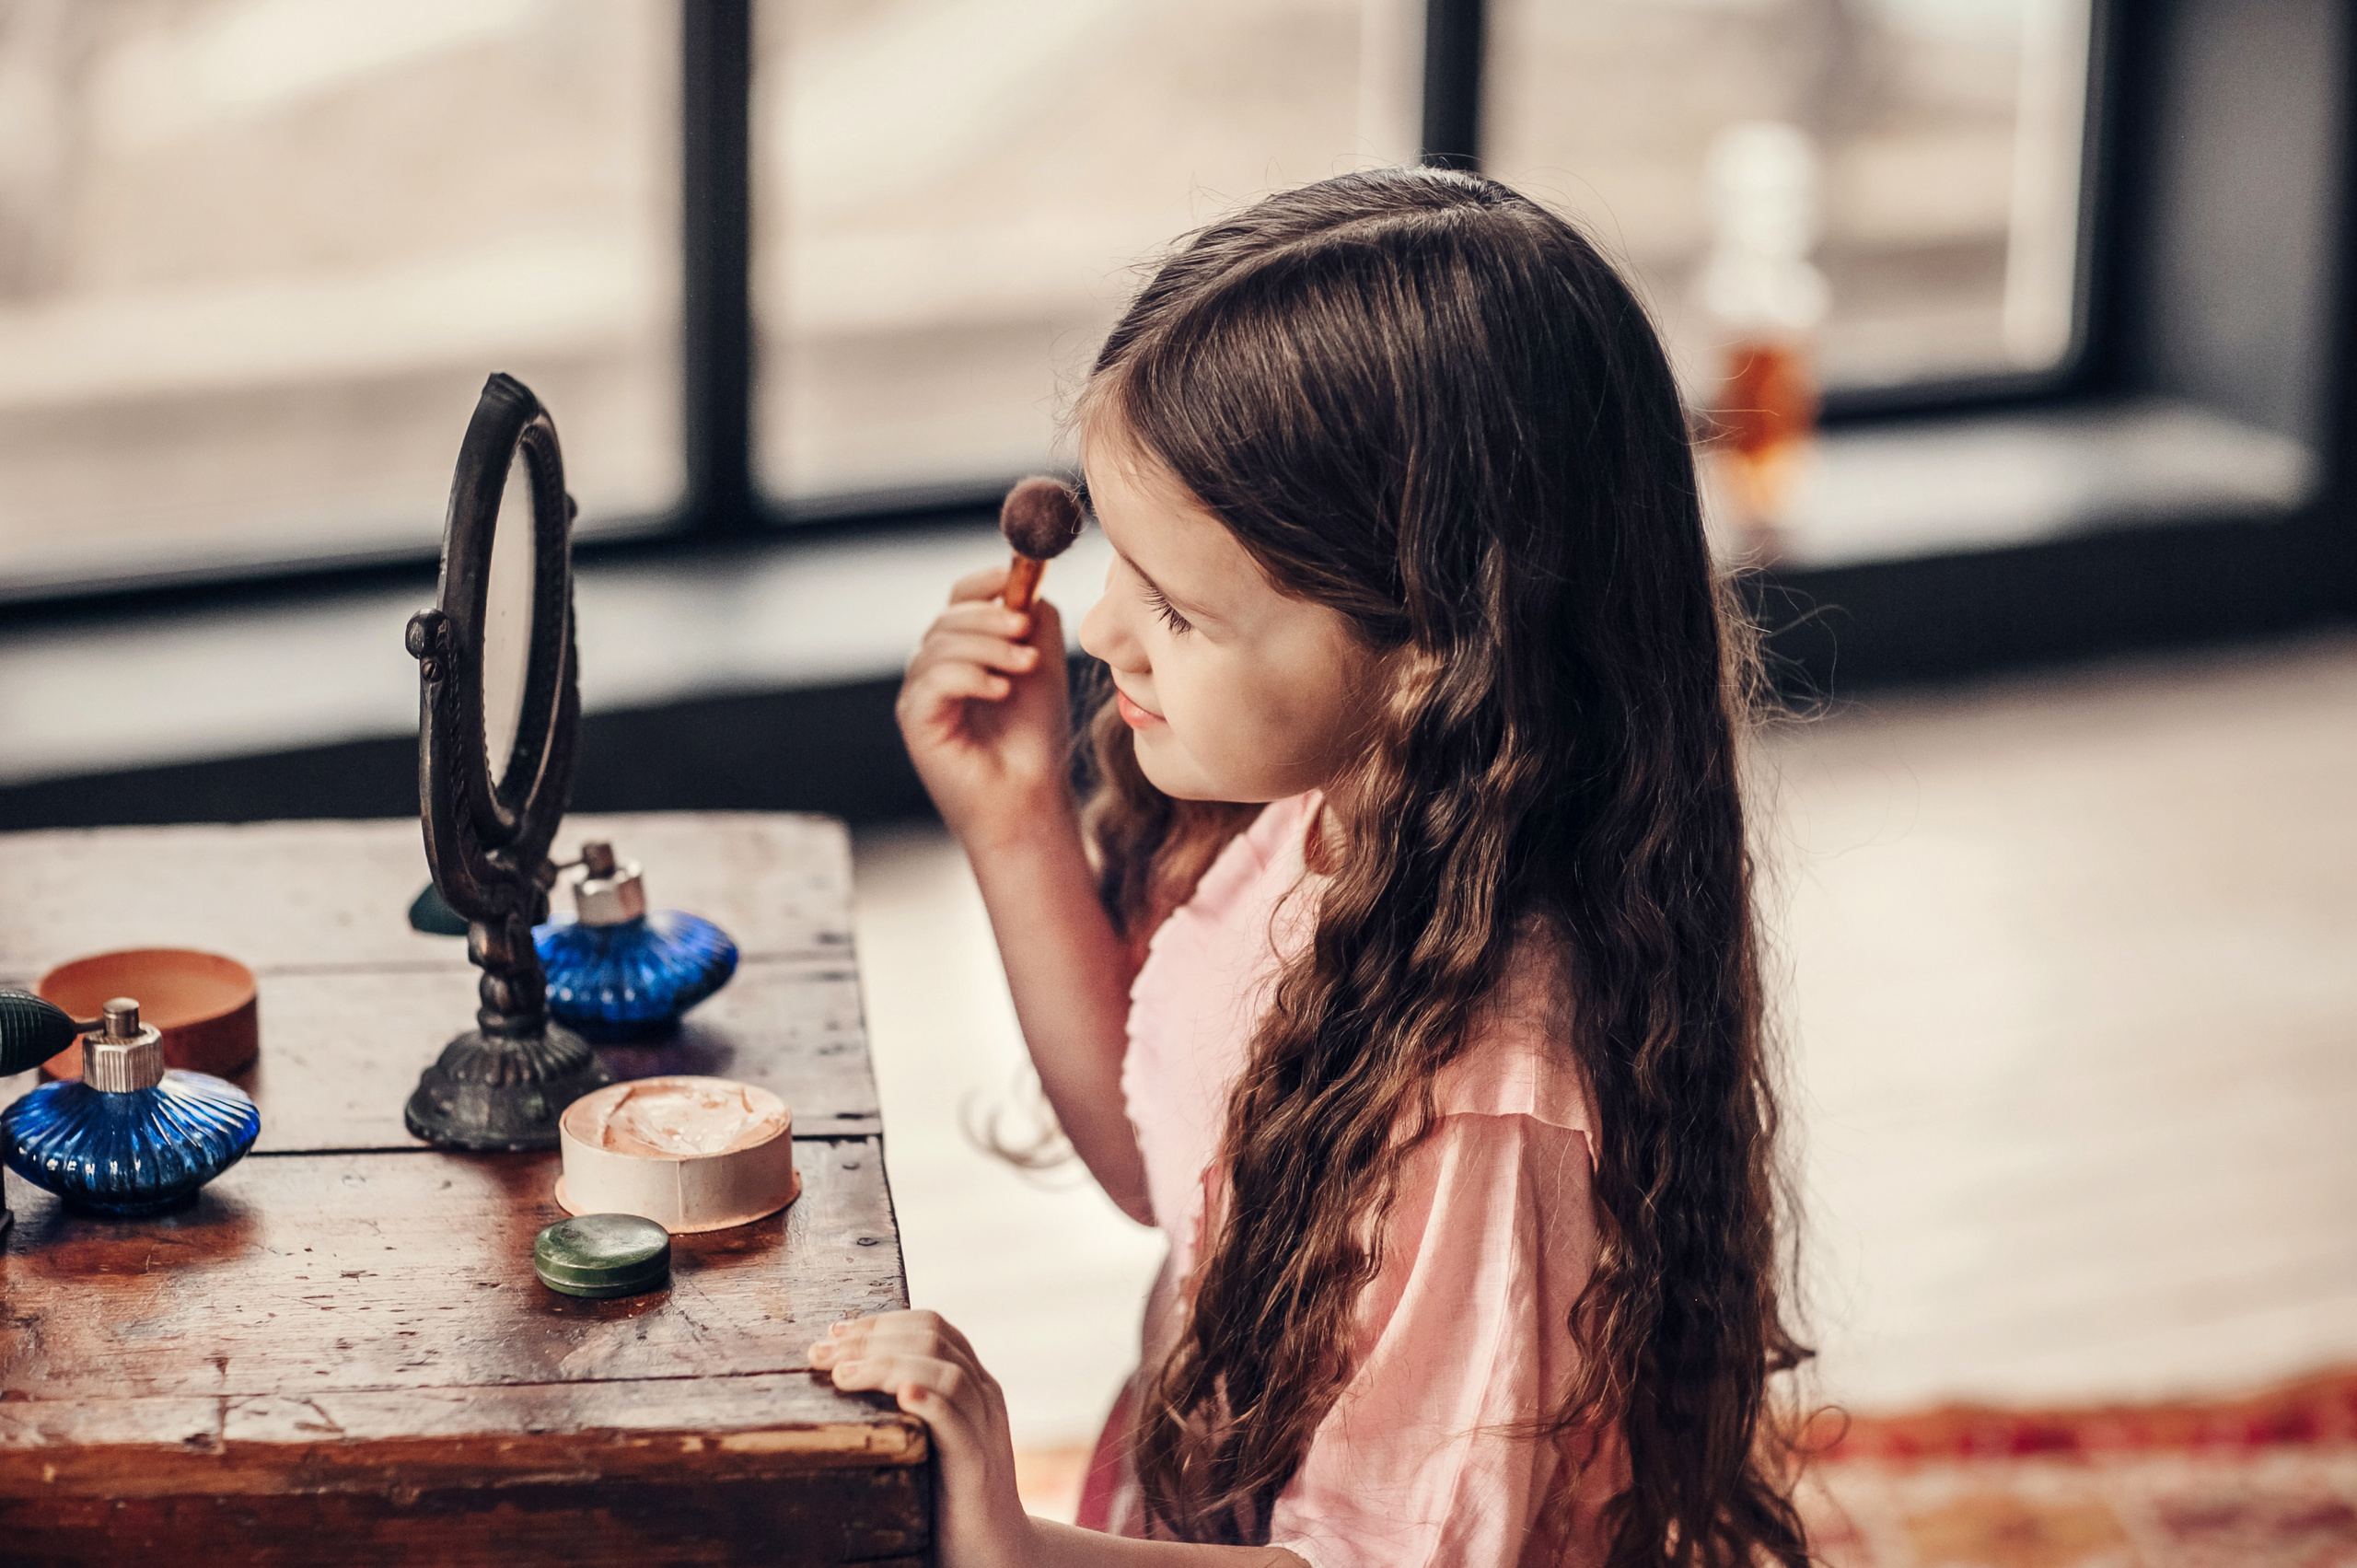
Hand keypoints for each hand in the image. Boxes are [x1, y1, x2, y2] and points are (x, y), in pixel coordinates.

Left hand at [812, 1310, 1035, 1567]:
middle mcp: (983, 1395)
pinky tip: (901, 1395)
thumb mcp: (927, 1435)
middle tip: (821, 1354)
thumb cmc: (946, 1494)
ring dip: (886, 1365)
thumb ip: (904, 1402)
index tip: (833, 1332)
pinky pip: (958, 1422)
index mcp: (971, 1382)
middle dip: (870, 1339)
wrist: (993, 1550)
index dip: (879, 1323)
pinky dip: (930, 1402)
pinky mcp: (977, 1465)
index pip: (930, 1326)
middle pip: (932, 1339)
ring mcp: (984, 1427)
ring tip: (842, 1375)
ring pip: (946, 1372)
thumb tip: (843, 1371)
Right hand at [897, 565, 1074, 852]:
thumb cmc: (1034, 734)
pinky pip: (933, 681)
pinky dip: (970, 678)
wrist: (1029, 794)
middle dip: (991, 618)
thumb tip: (1022, 584)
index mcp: (963, 648)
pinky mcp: (914, 720)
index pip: (960, 599)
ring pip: (942, 645)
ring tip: (1027, 665)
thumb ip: (1036, 620)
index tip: (1015, 580)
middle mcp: (934, 666)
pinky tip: (1000, 691)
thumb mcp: (1043, 664)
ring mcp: (920, 693)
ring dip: (989, 648)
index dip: (984, 585)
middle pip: (949, 618)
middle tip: (1026, 629)